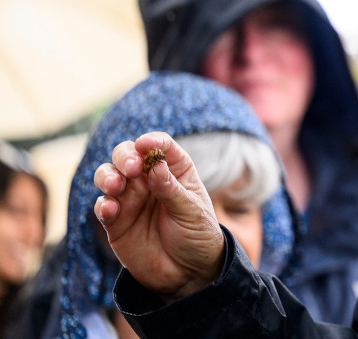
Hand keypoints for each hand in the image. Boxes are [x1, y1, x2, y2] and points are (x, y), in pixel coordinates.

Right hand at [93, 132, 225, 299]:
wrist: (188, 274)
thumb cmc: (197, 236)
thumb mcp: (192, 211)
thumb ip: (172, 190)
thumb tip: (155, 165)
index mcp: (175, 170)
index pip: (162, 146)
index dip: (152, 141)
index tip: (145, 144)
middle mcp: (149, 180)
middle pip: (128, 156)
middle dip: (125, 156)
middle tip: (131, 168)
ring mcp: (130, 199)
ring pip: (109, 176)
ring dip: (108, 176)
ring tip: (115, 186)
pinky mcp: (115, 222)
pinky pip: (102, 207)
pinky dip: (102, 205)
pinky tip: (110, 210)